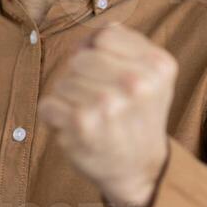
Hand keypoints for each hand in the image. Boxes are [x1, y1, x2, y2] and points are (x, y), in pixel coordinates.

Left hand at [37, 25, 176, 206]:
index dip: (98, 53)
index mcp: (158, 65)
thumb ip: (123, 45)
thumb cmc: (139, 115)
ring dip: (70, 100)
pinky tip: (78, 129)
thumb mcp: (150, 74)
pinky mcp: (82, 123)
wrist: (140, 169)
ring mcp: (109, 103)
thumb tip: (88, 36)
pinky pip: (48, 104)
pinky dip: (55, 118)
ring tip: (94, 118)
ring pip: (63, 82)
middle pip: (80, 58)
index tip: (110, 76)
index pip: (103, 36)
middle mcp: (137, 82)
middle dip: (83, 78)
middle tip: (102, 103)